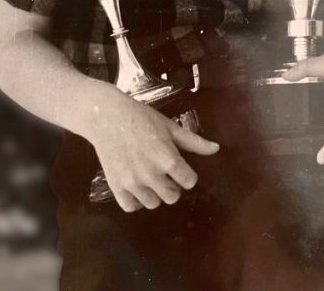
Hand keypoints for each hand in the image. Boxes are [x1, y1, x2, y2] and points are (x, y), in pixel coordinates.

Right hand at [84, 88, 218, 211]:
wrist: (107, 116)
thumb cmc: (142, 118)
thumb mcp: (170, 127)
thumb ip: (194, 142)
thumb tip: (216, 149)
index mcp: (168, 159)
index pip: (189, 182)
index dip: (187, 175)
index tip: (180, 167)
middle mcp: (151, 175)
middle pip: (172, 196)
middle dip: (172, 185)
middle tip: (164, 172)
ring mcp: (132, 183)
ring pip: (153, 204)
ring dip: (154, 193)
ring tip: (149, 178)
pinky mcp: (116, 187)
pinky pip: (131, 207)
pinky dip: (135, 200)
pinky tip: (136, 186)